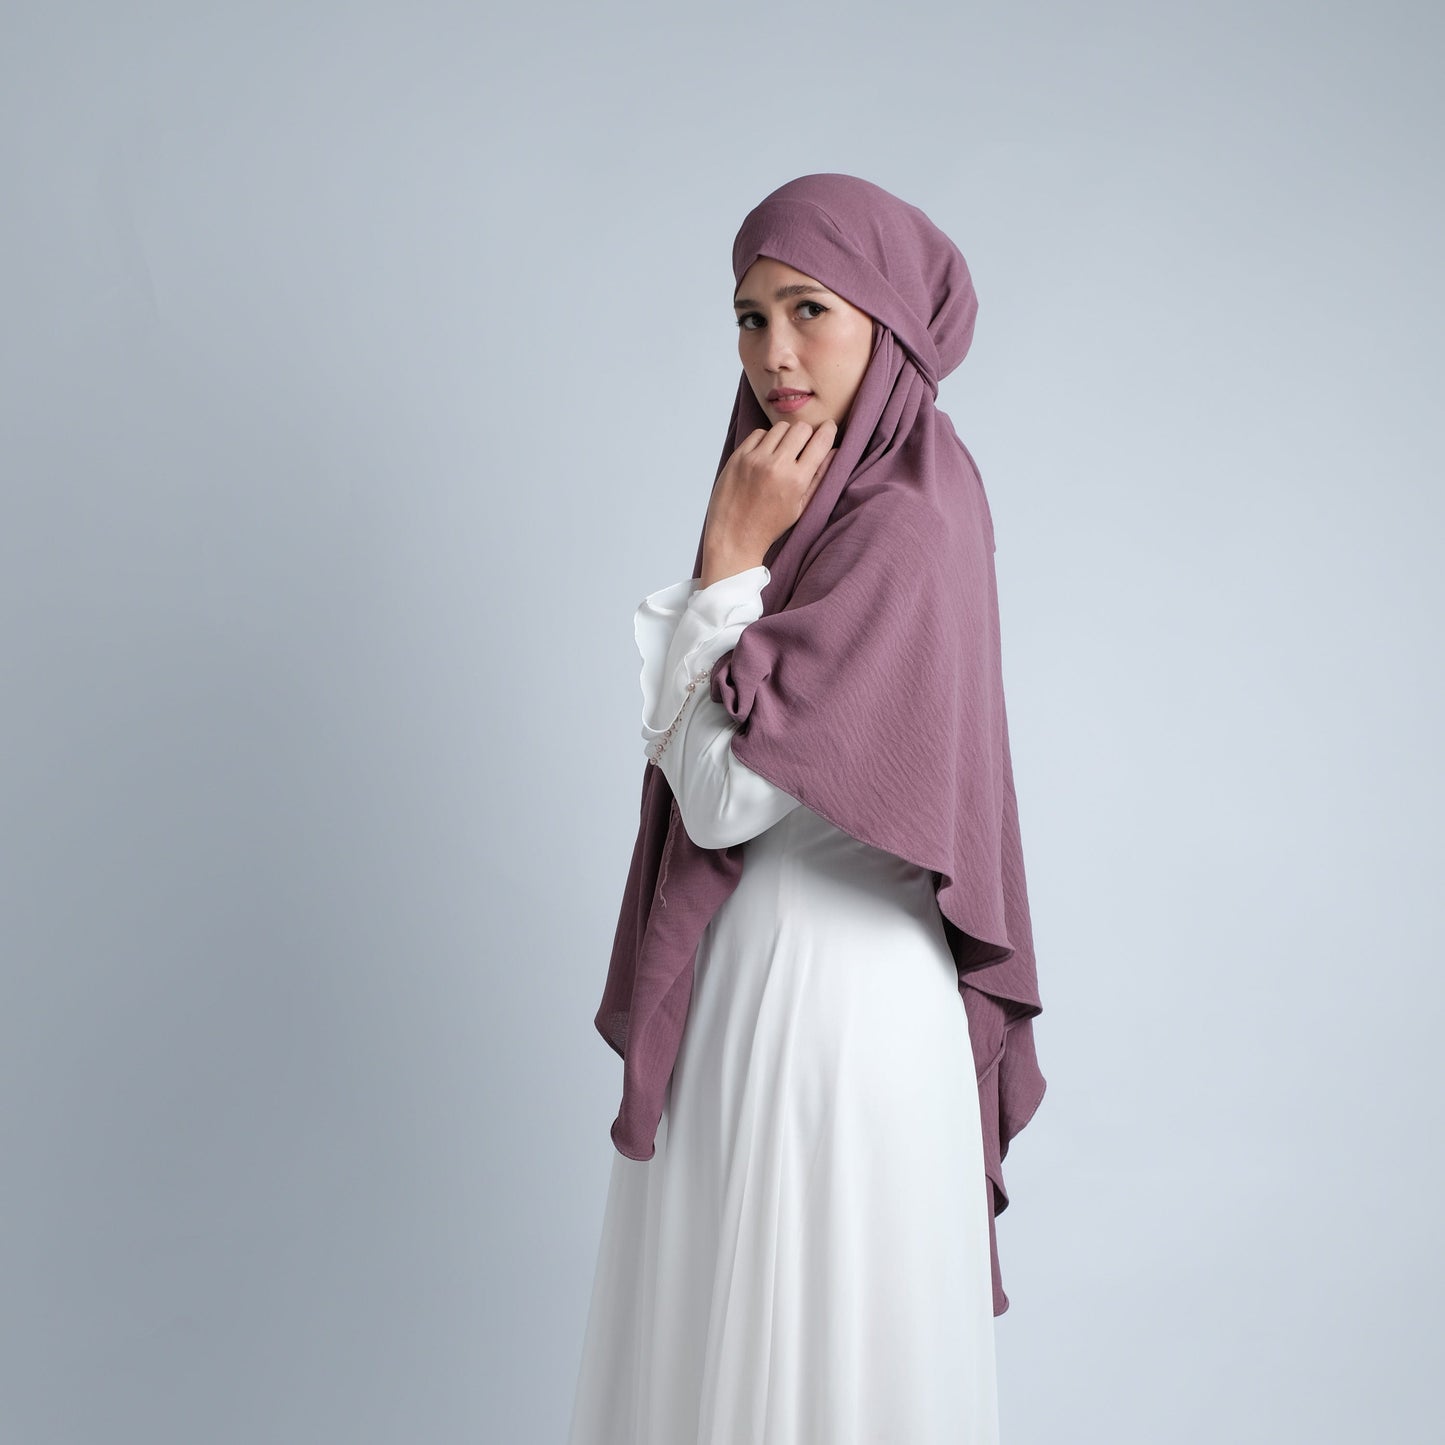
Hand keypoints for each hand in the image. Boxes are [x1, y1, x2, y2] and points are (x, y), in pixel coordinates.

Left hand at [701, 419, 837, 584]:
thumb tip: (835, 450)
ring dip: (785, 436)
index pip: (820, 441)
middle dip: (806, 434)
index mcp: (796, 480)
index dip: (829, 430)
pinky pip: (759, 433)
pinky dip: (765, 440)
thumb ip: (820, 477)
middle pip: (801, 428)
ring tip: (782, 453)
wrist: (733, 536)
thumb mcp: (802, 507)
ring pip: (780, 428)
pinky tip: (765, 456)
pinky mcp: (738, 457)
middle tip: (803, 446)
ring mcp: (755, 459)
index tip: (829, 428)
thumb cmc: (770, 525)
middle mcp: (776, 466)